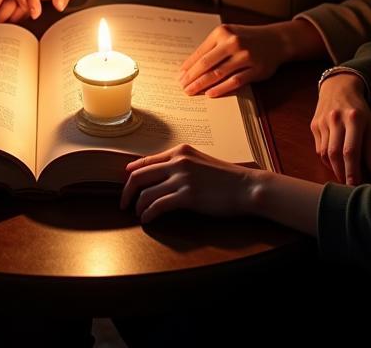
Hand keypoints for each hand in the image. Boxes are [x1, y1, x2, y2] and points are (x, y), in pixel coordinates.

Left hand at [120, 144, 256, 223]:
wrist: (247, 187)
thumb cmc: (226, 178)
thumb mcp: (199, 163)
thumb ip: (179, 165)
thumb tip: (158, 177)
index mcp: (180, 151)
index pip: (145, 161)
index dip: (131, 175)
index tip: (126, 186)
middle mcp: (177, 161)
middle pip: (139, 175)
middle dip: (127, 191)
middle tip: (124, 204)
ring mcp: (182, 178)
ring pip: (146, 192)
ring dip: (138, 206)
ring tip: (138, 214)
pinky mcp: (187, 196)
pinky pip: (158, 206)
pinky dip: (148, 214)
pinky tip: (147, 220)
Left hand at [179, 22, 296, 96]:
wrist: (276, 40)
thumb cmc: (247, 38)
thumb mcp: (229, 35)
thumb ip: (212, 48)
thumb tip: (190, 67)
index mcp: (222, 32)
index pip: (200, 52)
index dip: (188, 66)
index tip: (179, 76)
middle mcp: (233, 42)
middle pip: (206, 63)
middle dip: (192, 77)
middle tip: (182, 87)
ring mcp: (245, 55)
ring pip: (218, 73)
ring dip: (202, 84)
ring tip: (192, 92)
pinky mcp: (256, 69)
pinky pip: (235, 81)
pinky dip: (221, 88)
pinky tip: (210, 94)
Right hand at [310, 73, 370, 185]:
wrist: (338, 88)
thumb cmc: (359, 111)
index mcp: (354, 119)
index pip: (351, 150)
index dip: (352, 171)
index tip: (355, 186)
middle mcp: (336, 119)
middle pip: (335, 153)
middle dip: (341, 173)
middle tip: (348, 186)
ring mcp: (322, 121)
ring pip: (325, 152)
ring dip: (333, 168)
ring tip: (343, 175)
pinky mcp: (314, 124)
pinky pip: (319, 148)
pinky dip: (326, 159)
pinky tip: (334, 163)